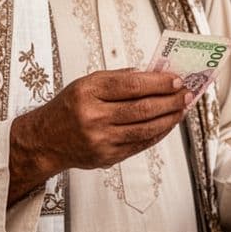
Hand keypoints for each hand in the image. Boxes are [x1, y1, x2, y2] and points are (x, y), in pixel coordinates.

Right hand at [13, 69, 188, 173]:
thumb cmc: (68, 107)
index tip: (176, 79)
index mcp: (88, 92)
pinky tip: (168, 124)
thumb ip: (118, 78)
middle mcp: (93, 116)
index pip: (132, 85)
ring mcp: (100, 140)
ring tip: (182, 108)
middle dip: (170, 100)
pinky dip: (158, 134)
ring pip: (145, 129)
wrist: (44, 140)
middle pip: (142, 108)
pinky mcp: (107, 157)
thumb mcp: (86, 83)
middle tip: (186, 93)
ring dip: (169, 118)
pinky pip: (140, 145)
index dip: (158, 82)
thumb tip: (153, 74)